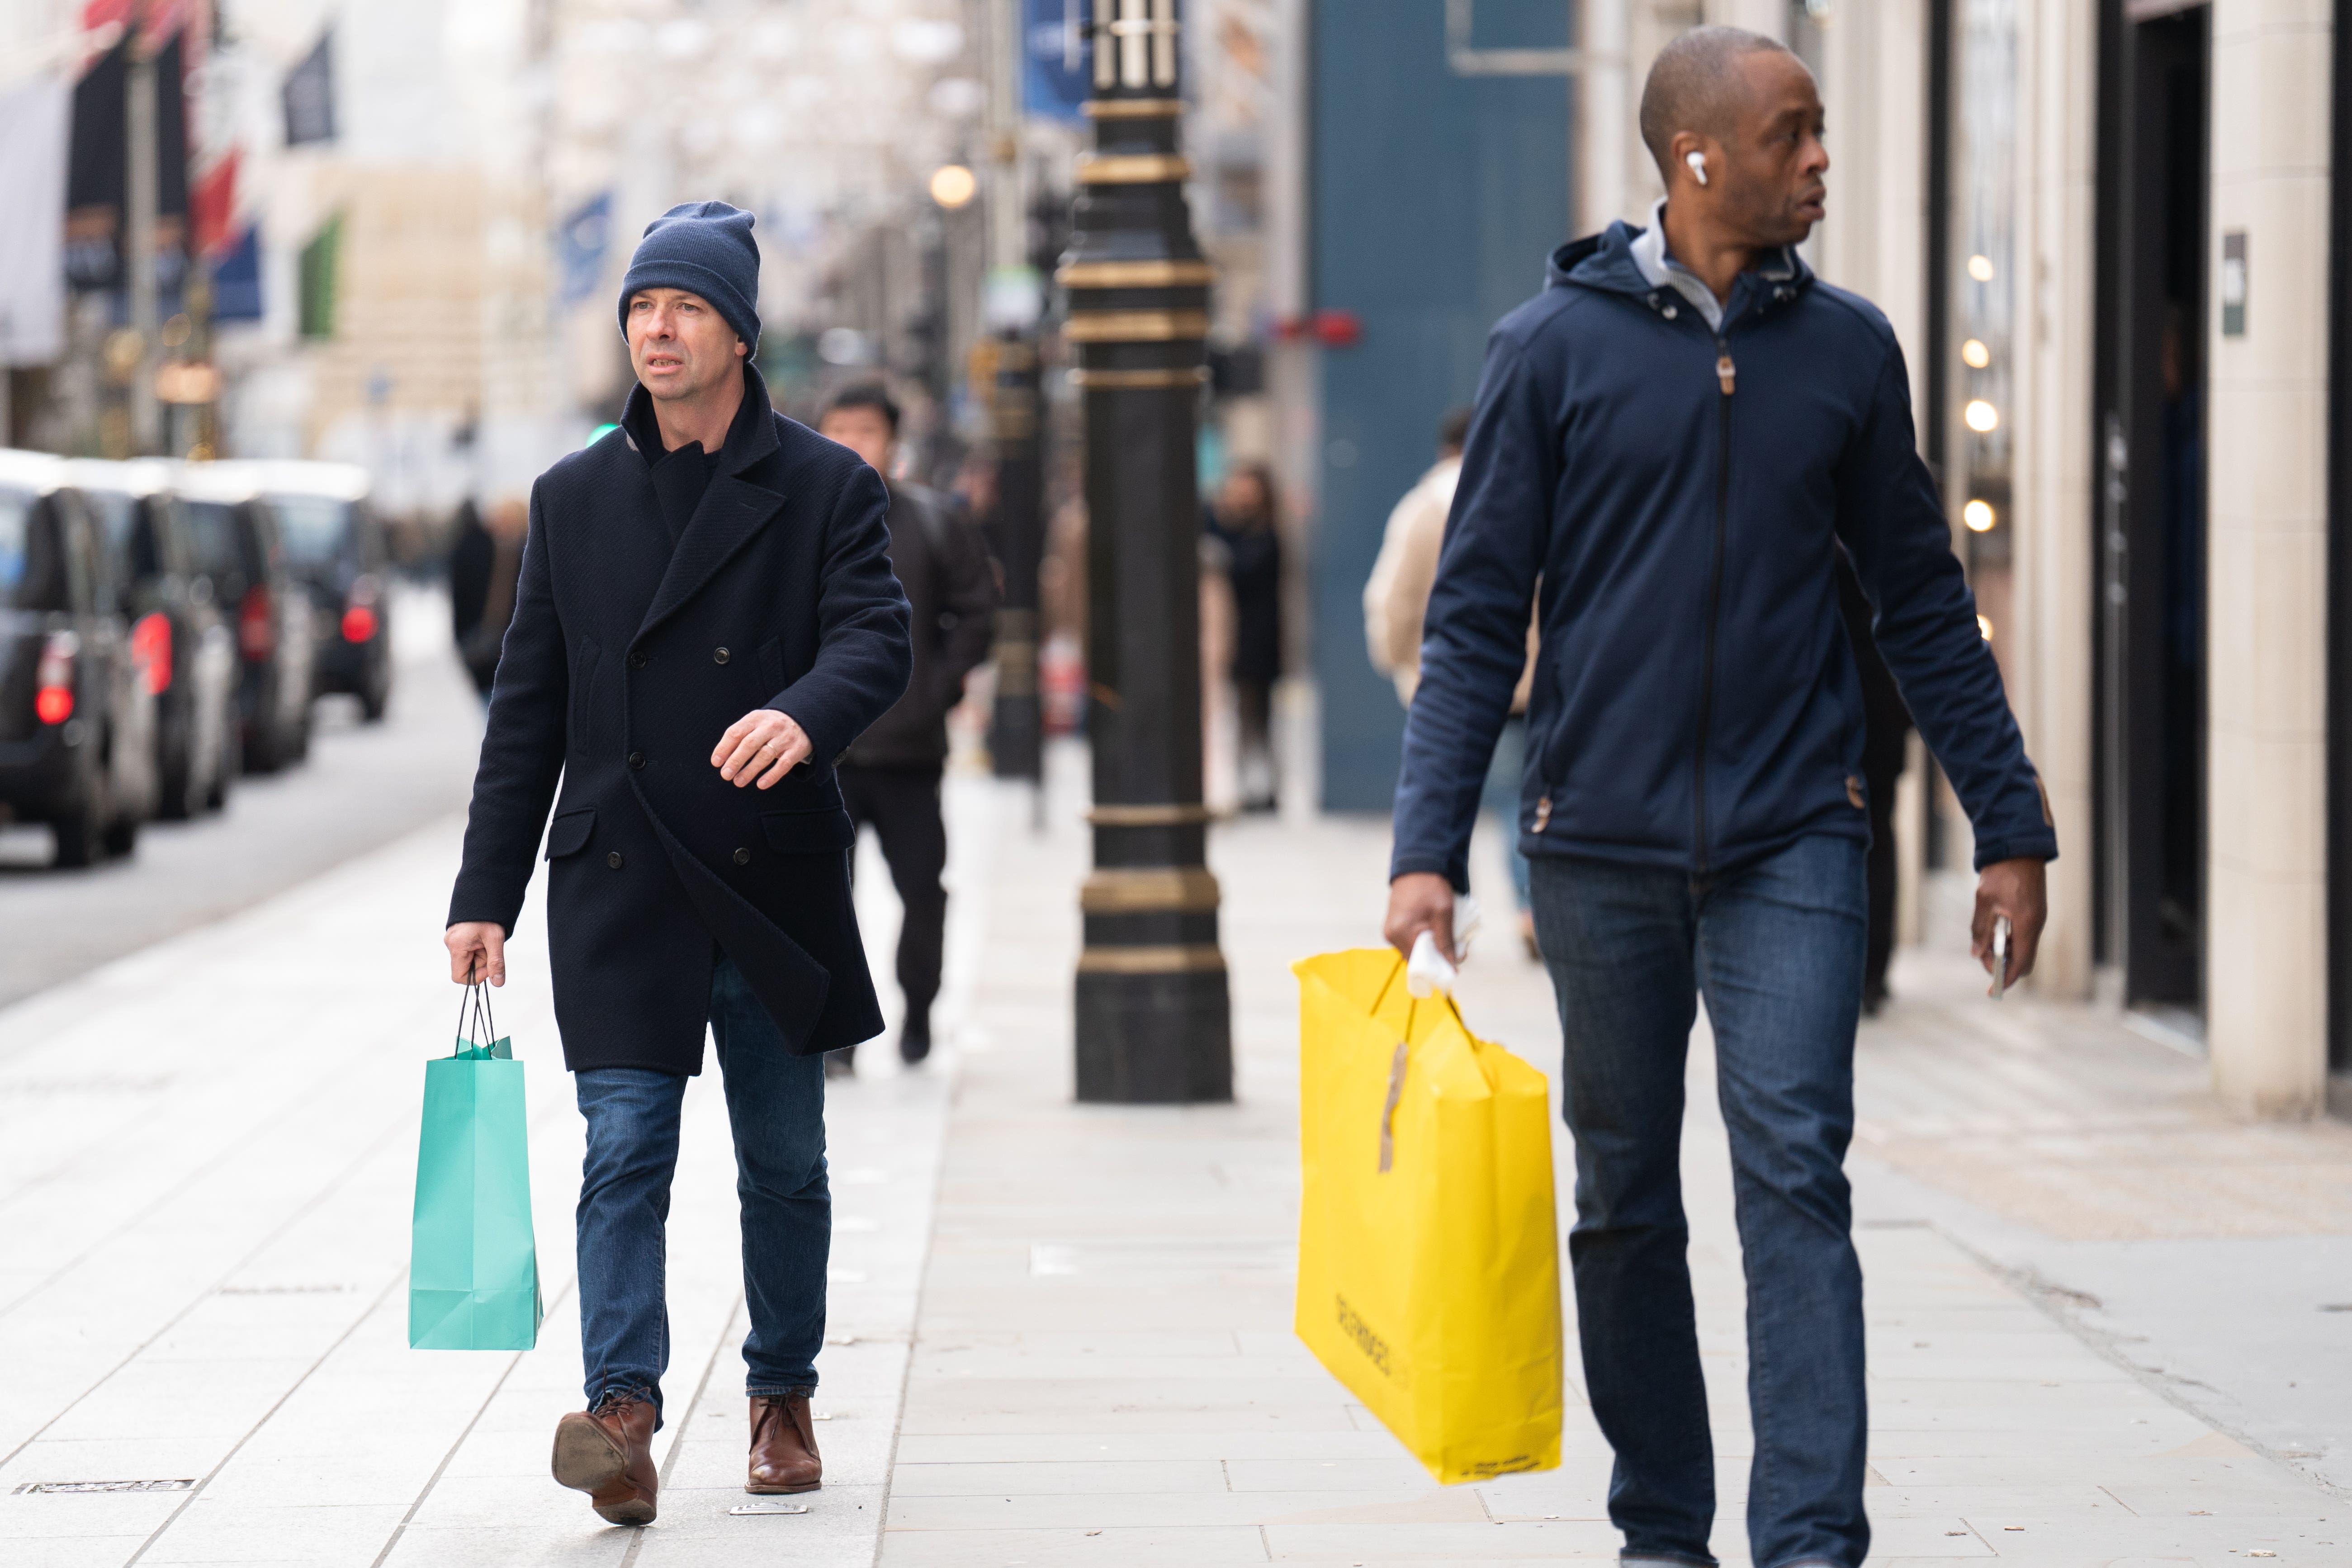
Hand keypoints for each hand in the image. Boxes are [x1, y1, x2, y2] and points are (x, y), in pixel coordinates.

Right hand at [446, 921, 506, 986]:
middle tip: (491, 947)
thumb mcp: (495, 939)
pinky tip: (484, 937)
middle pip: (466, 967)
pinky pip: (468, 950)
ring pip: (469, 958)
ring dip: (481, 954)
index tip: (489, 965)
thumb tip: (498, 983)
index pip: (459, 977)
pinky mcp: (457, 936)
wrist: (483, 893)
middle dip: (481, 962)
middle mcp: (450, 944)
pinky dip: (479, 947)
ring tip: (487, 939)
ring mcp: (453, 940)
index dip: (476, 977)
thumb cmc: (488, 915)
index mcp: (456, 946)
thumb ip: (496, 962)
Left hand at [712, 708, 811, 788]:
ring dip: (750, 770)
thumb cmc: (770, 725)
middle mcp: (770, 726)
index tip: (716, 762)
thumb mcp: (755, 722)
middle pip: (750, 744)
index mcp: (755, 718)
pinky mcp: (797, 750)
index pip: (736, 732)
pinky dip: (772, 775)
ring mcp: (784, 738)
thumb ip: (739, 735)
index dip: (724, 748)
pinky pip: (783, 764)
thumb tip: (720, 757)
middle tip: (725, 775)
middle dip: (736, 760)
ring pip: (765, 755)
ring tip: (738, 782)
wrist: (804, 718)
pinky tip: (760, 784)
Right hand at [1384, 872, 1457, 963]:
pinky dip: (1423, 940)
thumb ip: (1446, 942)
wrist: (1418, 865)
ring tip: (1444, 936)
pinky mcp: (1392, 927)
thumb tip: (1452, 968)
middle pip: (1417, 959)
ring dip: (1430, 948)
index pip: (1420, 964)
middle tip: (1455, 948)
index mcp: (1401, 931)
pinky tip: (1433, 931)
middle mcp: (1391, 934)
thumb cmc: (1431, 886)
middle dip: (1436, 956)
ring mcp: (1390, 931)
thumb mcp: (1443, 913)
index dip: (1438, 966)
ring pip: (1414, 951)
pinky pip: (1409, 942)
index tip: (1455, 962)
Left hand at [1972, 856, 2046, 991]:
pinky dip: (2009, 939)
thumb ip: (1980, 930)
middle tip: (1982, 957)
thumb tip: (1977, 953)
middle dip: (2003, 965)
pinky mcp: (2034, 912)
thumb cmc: (2001, 873)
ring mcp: (2037, 919)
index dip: (2006, 978)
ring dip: (2004, 951)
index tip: (1993, 989)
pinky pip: (2023, 935)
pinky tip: (1993, 931)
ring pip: (2023, 948)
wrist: (2019, 848)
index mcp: (2027, 924)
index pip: (2021, 964)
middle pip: (2024, 960)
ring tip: (1983, 942)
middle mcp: (2036, 925)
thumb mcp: (1984, 902)